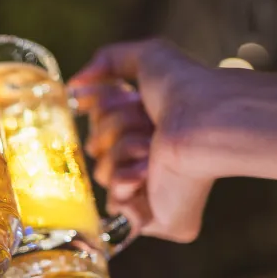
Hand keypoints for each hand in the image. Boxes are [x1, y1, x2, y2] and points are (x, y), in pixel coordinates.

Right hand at [70, 39, 236, 242]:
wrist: (202, 120)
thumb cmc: (185, 88)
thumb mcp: (146, 57)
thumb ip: (107, 61)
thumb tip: (74, 87)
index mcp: (150, 133)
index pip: (102, 129)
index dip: (105, 113)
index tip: (128, 100)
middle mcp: (152, 163)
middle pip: (97, 152)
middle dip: (112, 132)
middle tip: (146, 125)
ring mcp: (154, 194)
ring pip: (103, 176)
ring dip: (122, 153)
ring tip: (152, 147)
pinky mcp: (157, 219)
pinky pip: (116, 206)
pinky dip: (126, 182)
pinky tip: (149, 171)